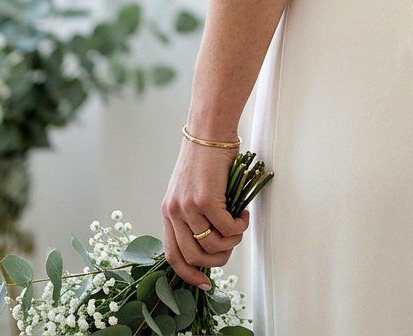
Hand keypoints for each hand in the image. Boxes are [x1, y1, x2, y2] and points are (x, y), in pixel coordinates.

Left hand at [161, 137, 250, 289]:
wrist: (210, 130)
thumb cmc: (206, 157)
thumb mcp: (191, 189)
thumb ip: (195, 215)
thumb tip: (213, 243)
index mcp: (168, 211)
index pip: (172, 255)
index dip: (189, 274)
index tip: (205, 283)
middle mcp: (173, 212)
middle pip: (193, 257)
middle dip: (217, 260)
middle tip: (231, 247)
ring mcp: (188, 206)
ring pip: (212, 245)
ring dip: (231, 242)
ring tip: (239, 226)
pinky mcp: (206, 199)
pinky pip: (226, 228)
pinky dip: (239, 227)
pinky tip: (243, 214)